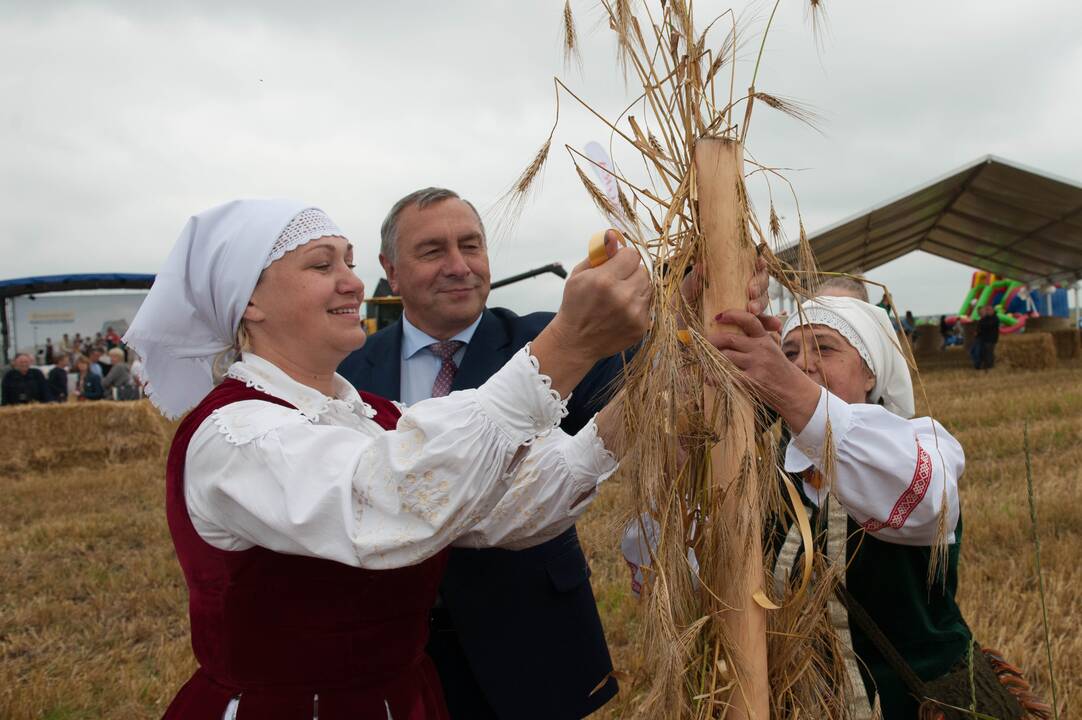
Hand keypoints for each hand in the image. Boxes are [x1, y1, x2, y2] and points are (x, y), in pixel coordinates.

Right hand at [550, 229, 651, 359]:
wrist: (575, 342)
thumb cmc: (575, 305)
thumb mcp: (579, 275)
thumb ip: (598, 254)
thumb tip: (613, 235)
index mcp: (604, 281)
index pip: (632, 255)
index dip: (623, 258)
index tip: (615, 265)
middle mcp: (622, 297)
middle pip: (643, 270)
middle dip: (631, 272)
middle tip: (617, 281)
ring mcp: (634, 314)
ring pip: (648, 286)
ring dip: (636, 287)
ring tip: (620, 296)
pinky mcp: (641, 326)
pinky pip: (649, 304)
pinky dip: (638, 304)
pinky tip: (622, 310)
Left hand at [678, 249, 778, 332]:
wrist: (682, 327)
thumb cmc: (687, 302)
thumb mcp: (688, 290)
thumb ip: (695, 279)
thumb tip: (702, 265)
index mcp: (732, 276)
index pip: (752, 266)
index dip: (759, 263)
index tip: (758, 263)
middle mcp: (743, 289)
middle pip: (761, 283)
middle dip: (759, 286)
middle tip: (750, 292)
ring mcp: (746, 305)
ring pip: (763, 301)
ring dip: (762, 304)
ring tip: (753, 311)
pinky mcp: (747, 324)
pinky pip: (762, 323)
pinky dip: (770, 323)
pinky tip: (775, 326)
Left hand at [707, 309, 819, 432]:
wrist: (794, 392)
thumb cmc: (779, 370)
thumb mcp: (772, 350)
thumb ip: (755, 340)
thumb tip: (727, 335)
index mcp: (765, 339)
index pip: (749, 320)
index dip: (732, 315)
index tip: (718, 317)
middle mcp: (761, 349)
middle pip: (730, 339)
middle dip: (713, 340)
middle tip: (705, 343)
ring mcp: (757, 364)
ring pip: (726, 356)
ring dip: (713, 359)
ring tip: (707, 361)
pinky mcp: (752, 380)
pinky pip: (727, 375)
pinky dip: (715, 377)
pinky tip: (710, 378)